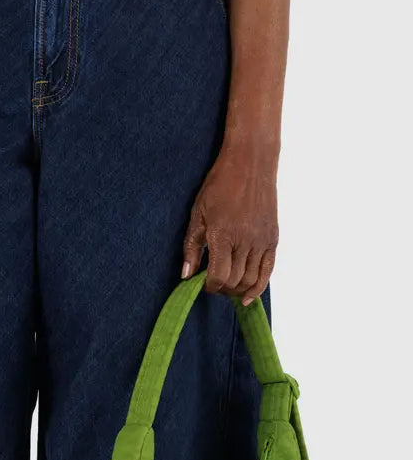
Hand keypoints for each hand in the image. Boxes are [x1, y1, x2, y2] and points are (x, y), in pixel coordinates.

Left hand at [181, 143, 278, 304]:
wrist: (250, 163)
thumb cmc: (219, 185)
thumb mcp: (198, 214)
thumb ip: (192, 247)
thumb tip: (186, 275)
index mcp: (223, 235)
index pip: (218, 277)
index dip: (209, 286)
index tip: (202, 284)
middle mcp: (245, 241)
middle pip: (234, 281)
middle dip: (221, 289)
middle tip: (212, 284)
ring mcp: (261, 241)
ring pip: (251, 280)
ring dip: (237, 289)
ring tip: (226, 287)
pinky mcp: (272, 238)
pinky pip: (267, 271)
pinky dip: (258, 287)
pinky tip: (247, 297)